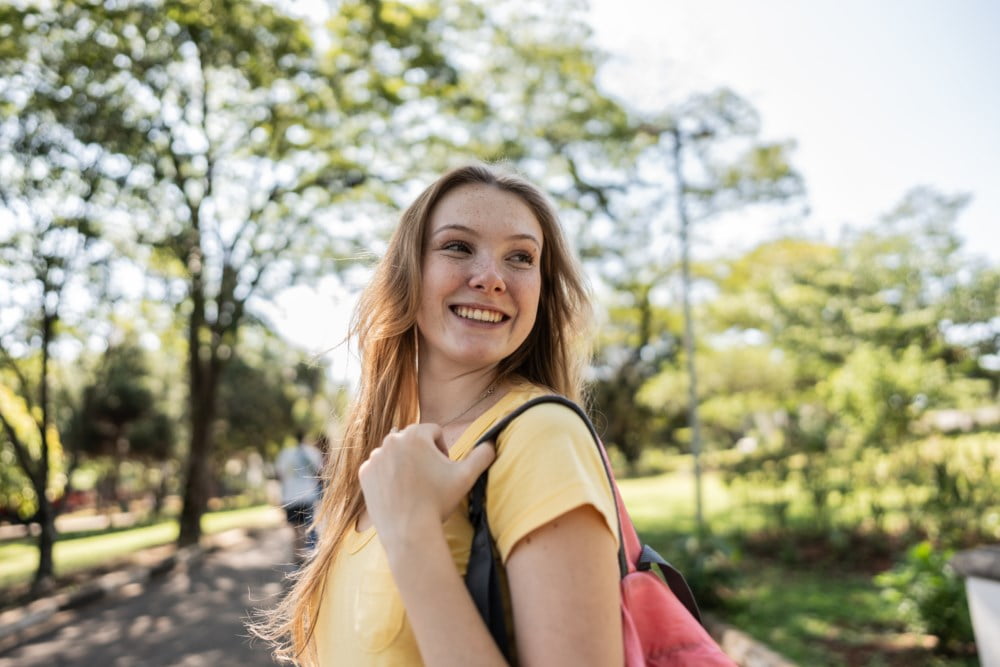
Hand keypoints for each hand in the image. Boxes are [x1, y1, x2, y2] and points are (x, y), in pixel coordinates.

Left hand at [359, 424, 495, 548]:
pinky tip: (398, 493)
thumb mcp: (467, 476)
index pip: (434, 432)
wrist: (409, 531)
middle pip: (413, 441)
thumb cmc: (439, 502)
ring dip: (404, 464)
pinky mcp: (364, 473)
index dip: (443, 450)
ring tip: (413, 488)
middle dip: (422, 456)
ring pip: (395, 453)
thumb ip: (483, 455)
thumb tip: (492, 443)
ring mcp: (375, 457)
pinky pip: (379, 468)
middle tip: (429, 481)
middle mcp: (391, 439)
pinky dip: (387, 477)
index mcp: (415, 434)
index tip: (443, 470)